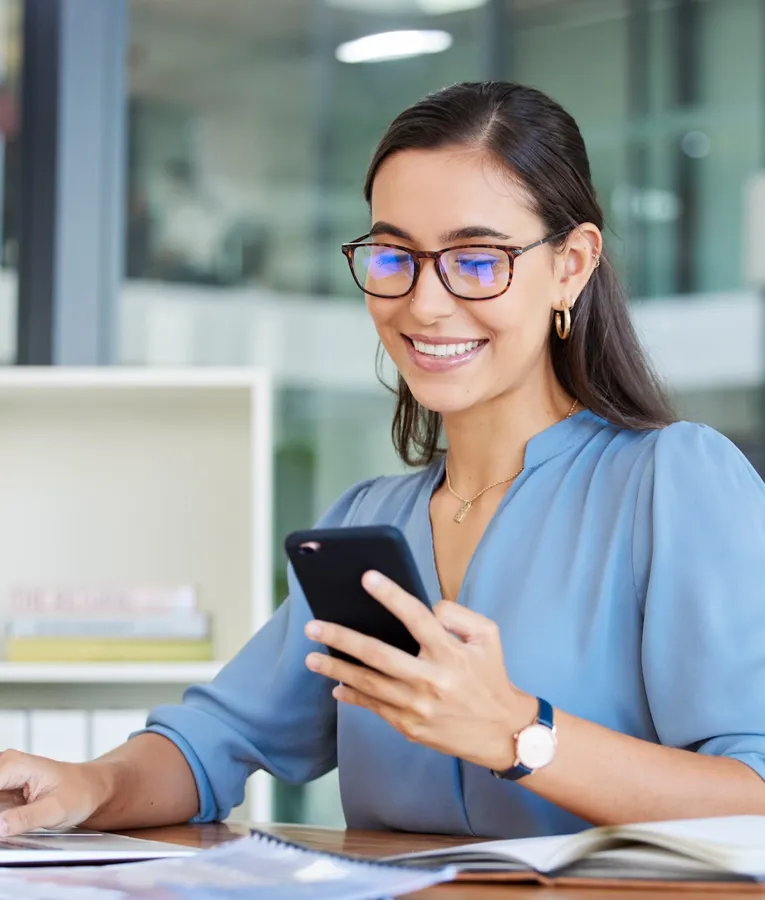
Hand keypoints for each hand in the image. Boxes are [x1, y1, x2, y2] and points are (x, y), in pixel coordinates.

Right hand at [0, 750, 114, 834]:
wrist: (91, 788)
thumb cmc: (79, 792)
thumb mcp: (55, 810)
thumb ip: (24, 819)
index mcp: (14, 765)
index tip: (0, 822)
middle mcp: (4, 765)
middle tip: (6, 824)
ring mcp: (1, 777)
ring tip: (14, 820)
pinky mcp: (1, 789)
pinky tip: (6, 823)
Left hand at [304, 571, 536, 770]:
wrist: (502, 731)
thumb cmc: (491, 676)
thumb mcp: (488, 636)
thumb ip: (458, 614)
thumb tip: (425, 608)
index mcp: (450, 654)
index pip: (416, 618)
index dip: (391, 596)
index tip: (367, 578)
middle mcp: (430, 680)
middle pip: (377, 655)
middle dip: (341, 638)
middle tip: (314, 626)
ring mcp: (417, 707)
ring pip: (367, 684)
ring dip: (335, 669)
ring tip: (311, 657)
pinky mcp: (410, 726)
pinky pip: (374, 707)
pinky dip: (352, 696)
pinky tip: (335, 685)